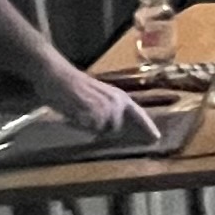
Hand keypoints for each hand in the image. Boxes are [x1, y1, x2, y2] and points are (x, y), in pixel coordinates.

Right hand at [37, 62, 157, 139]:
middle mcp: (117, 103)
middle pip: (115, 129)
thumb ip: (110, 109)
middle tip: (83, 115)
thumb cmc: (73, 86)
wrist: (58, 75)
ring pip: (100, 131)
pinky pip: (88, 129)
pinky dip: (79, 125)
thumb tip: (117, 128)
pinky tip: (72, 113)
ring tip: (77, 111)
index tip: (155, 139)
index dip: (147, 127)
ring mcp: (106, 109)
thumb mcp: (99, 95)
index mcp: (120, 97)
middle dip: (100, 129)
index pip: (138, 115)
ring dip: (88, 126)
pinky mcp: (94, 115)